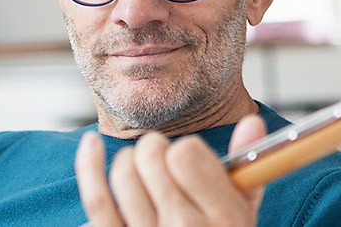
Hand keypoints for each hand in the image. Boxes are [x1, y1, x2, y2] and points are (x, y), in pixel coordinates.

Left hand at [75, 114, 267, 225]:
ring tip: (140, 168)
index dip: (184, 149)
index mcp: (223, 218)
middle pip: (151, 158)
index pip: (185, 155)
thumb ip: (246, 168)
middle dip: (154, 149)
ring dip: (129, 161)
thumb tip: (251, 123)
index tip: (187, 159)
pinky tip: (91, 146)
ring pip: (124, 174)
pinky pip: (97, 199)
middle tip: (160, 158)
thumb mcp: (243, 212)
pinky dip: (89, 167)